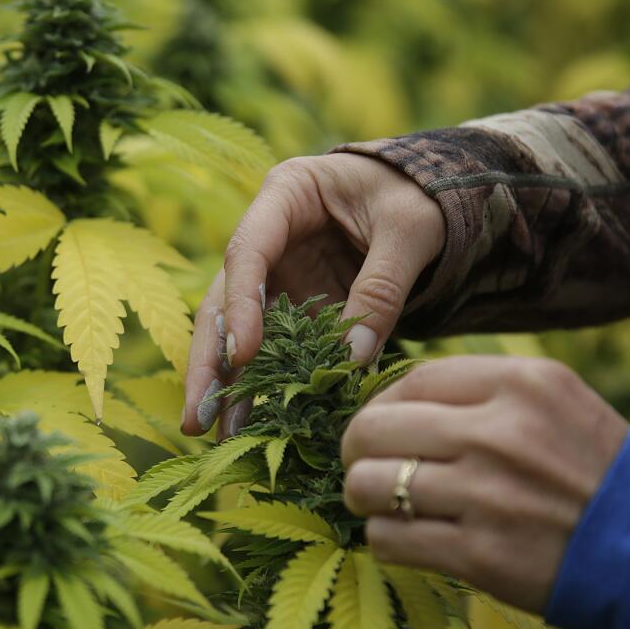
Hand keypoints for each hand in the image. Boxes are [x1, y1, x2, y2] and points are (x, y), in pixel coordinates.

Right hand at [180, 153, 444, 437]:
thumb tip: (351, 361)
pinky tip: (258, 428)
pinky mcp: (297, 309)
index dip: (241, 305)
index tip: (242, 356)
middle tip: (197, 417)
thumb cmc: (420, 194)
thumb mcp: (411, 230)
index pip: (247, 251)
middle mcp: (269, 238)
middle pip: (223, 301)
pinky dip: (268, 387)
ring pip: (238, 334)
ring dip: (229, 385)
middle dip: (209, 362)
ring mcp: (279, 277)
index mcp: (286, 194)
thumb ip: (383, 288)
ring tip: (218, 435)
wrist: (432, 194)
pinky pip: (278, 351)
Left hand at [341, 355, 629, 613]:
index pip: (409, 381)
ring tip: (387, 505)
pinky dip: (386, 540)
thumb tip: (390, 396)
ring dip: (367, 499)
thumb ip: (479, 390)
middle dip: (358, 451)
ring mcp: (485, 496)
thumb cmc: (593, 469)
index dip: (380, 405)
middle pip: (372, 429)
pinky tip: (409, 538)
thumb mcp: (553, 400)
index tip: (383, 426)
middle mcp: (498, 433)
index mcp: (519, 383)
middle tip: (368, 467)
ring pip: (369, 485)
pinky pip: (388, 539)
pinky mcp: (478, 555)